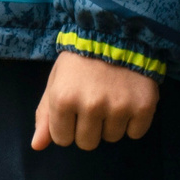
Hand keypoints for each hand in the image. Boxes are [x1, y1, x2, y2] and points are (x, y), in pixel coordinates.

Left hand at [31, 51, 157, 150]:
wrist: (116, 33)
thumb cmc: (80, 59)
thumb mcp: (56, 81)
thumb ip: (45, 115)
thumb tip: (37, 146)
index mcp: (63, 98)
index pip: (62, 139)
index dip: (67, 125)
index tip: (74, 107)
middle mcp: (90, 105)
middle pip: (87, 143)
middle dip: (89, 127)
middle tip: (93, 101)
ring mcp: (118, 107)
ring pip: (111, 138)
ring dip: (111, 122)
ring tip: (111, 95)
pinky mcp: (143, 107)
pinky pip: (135, 133)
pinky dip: (132, 121)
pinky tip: (128, 99)